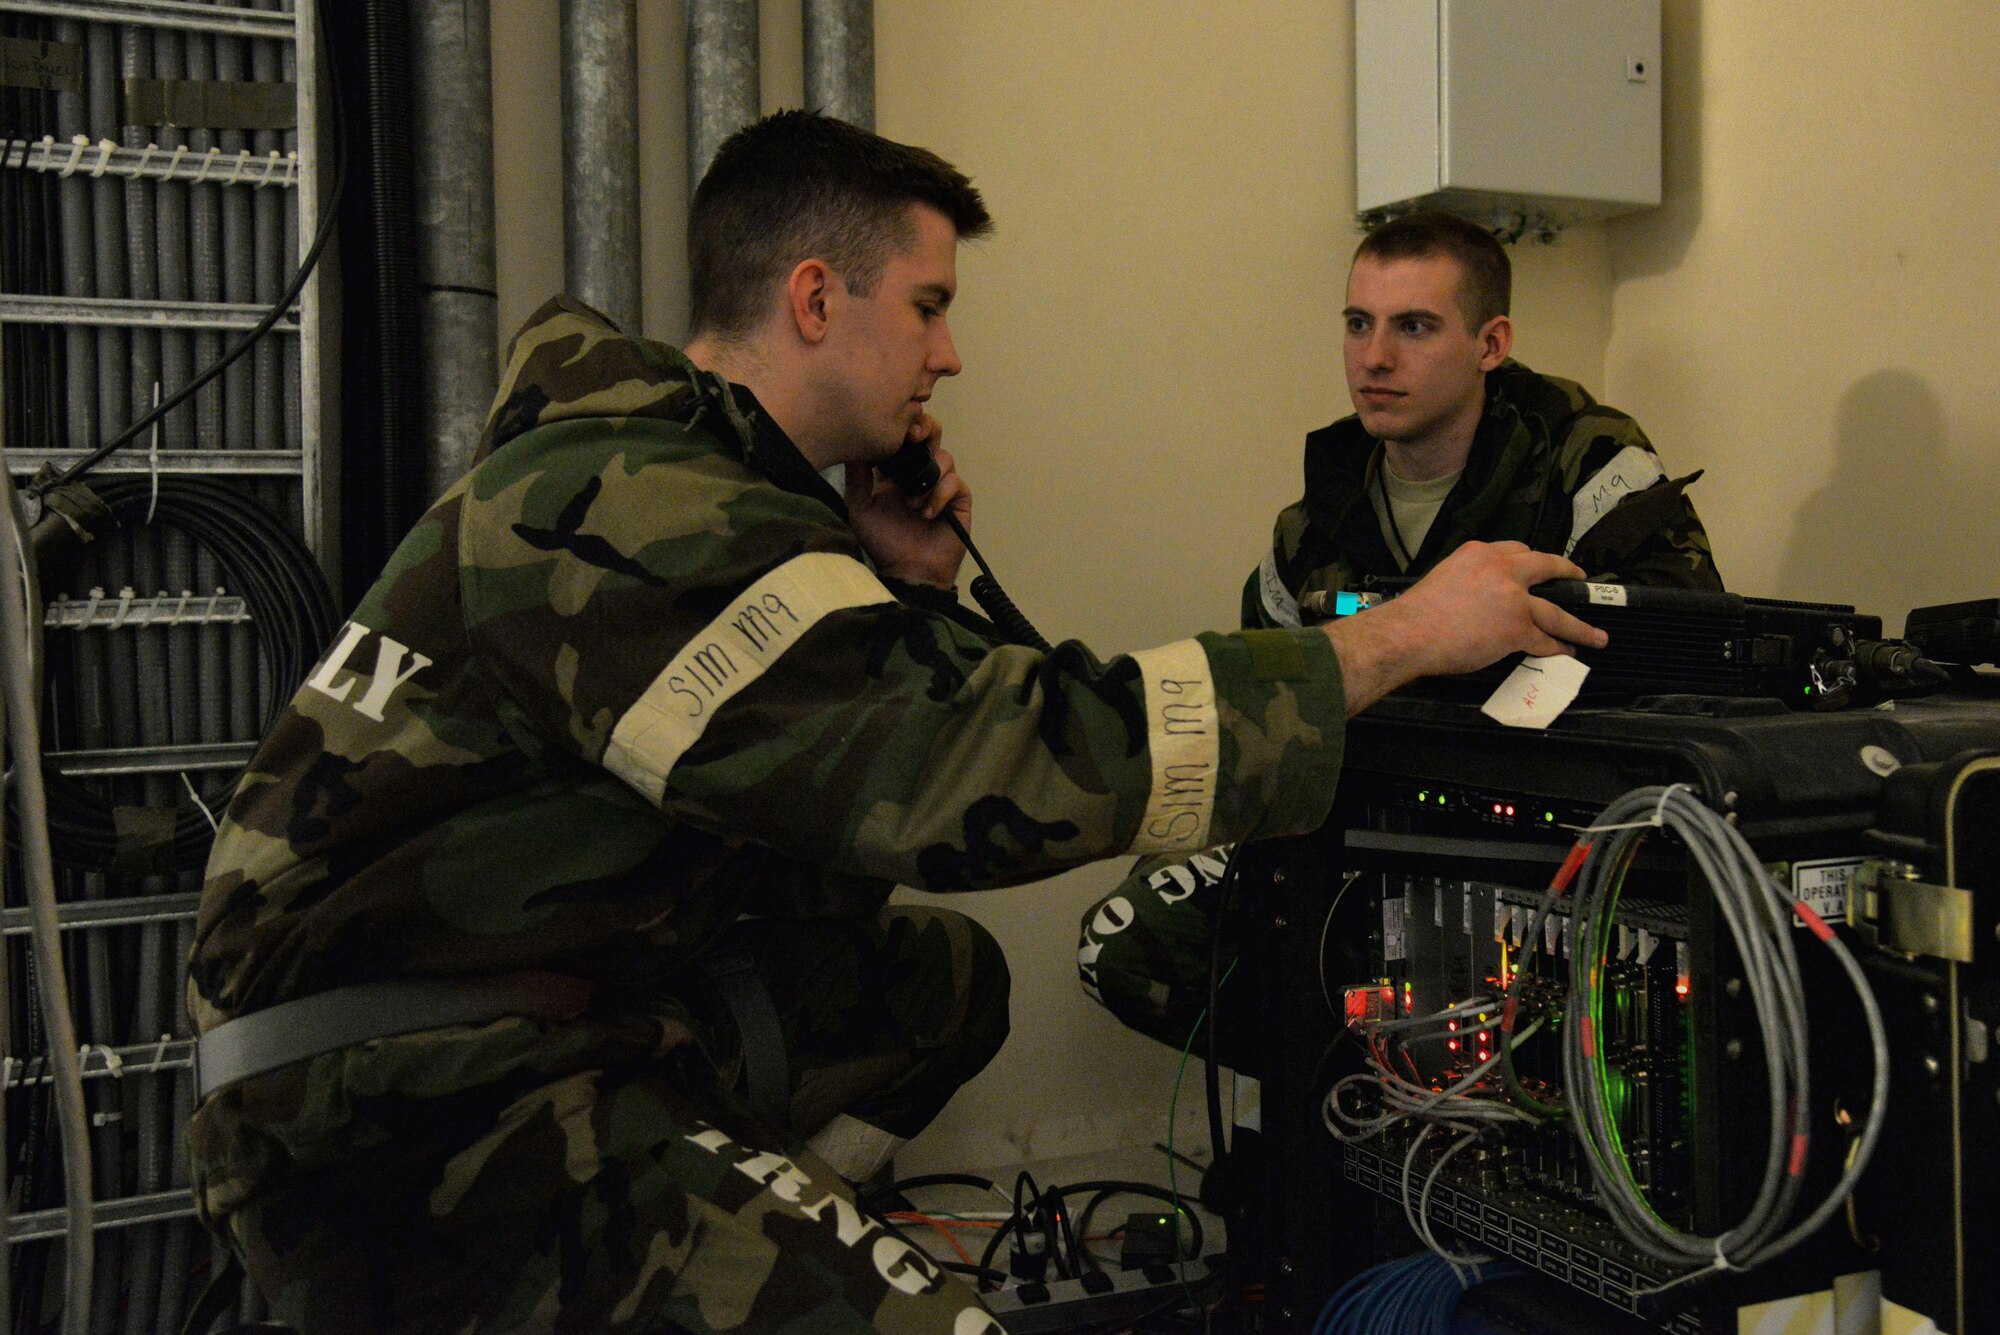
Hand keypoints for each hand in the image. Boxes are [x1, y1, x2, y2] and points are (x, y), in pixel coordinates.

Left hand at [844, 413, 972, 588]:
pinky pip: (955, 482)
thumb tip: (852, 449)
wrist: (908, 570)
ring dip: (927, 478)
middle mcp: (921, 473)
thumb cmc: (883, 542)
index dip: (903, 427)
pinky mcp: (959, 499)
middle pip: (932, 434)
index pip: (905, 437)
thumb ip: (856, 479)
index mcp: (898, 471)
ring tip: (911, 504)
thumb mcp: (860, 509)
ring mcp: (942, 485)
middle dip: (926, 429)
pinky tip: (926, 514)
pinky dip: (940, 495)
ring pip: (945, 457)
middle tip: (913, 437)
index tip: (894, 429)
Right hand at [1325, 541, 1606, 714]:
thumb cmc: (1417, 612)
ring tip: (1596, 635)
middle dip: (1567, 573)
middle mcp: (1502, 569)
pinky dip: (1558, 647)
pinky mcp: (1517, 628)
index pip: (1515, 549)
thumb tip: (1479, 599)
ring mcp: (1514, 598)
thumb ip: (1468, 580)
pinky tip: (1568, 652)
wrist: (1410, 632)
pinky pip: (1545, 639)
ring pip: (1556, 611)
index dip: (1531, 560)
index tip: (1539, 564)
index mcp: (1479, 553)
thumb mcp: (1444, 578)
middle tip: (1580, 579)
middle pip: (1546, 566)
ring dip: (1579, 625)